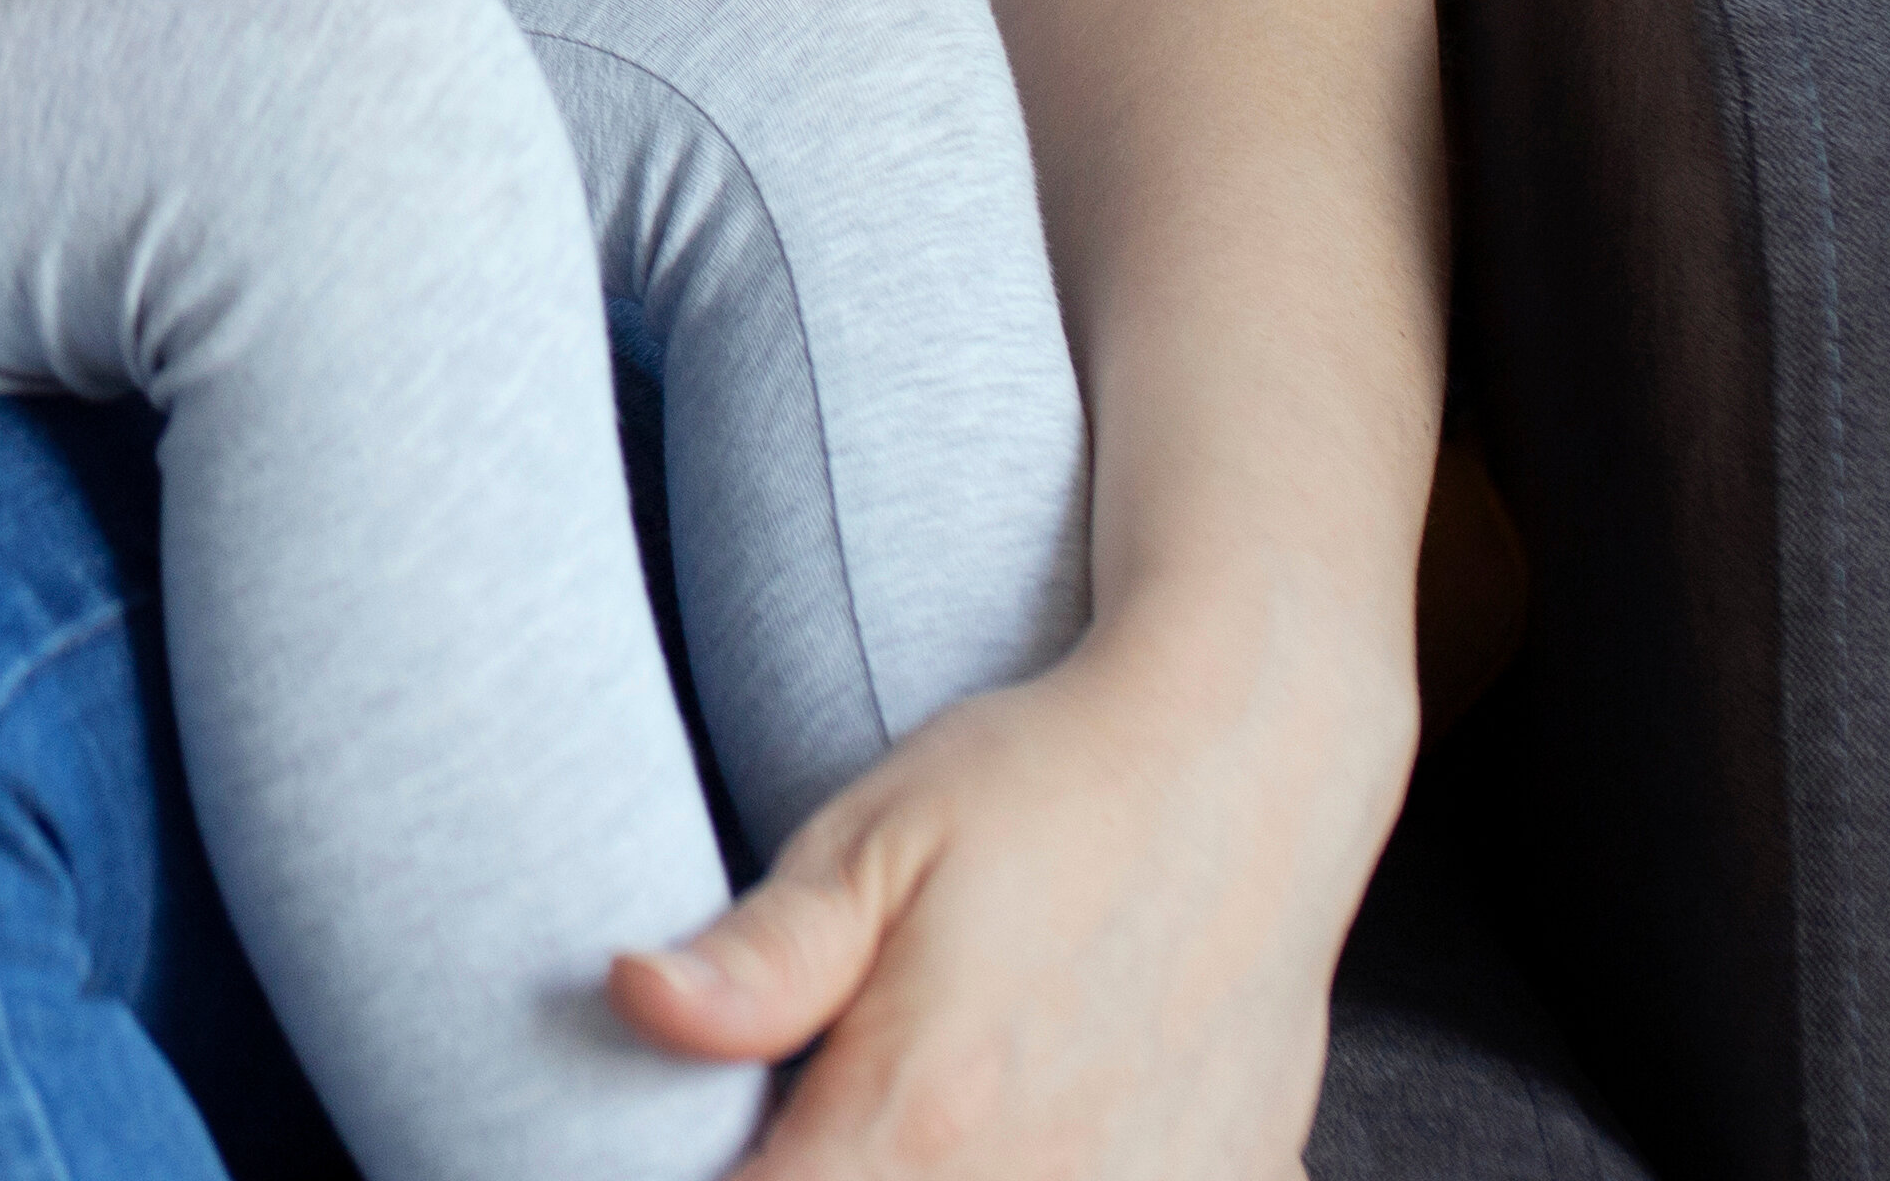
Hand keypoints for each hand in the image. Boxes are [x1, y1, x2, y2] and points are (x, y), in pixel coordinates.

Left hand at [608, 617, 1409, 1179]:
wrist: (1254, 752)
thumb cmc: (1051, 784)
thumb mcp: (875, 840)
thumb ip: (757, 959)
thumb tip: (635, 1000)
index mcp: (919, 1116)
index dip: (726, 1176)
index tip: (727, 1136)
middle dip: (829, 1174)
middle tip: (818, 1107)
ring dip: (932, 1180)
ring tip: (927, 1114)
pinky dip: (1059, 1171)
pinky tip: (1037, 1120)